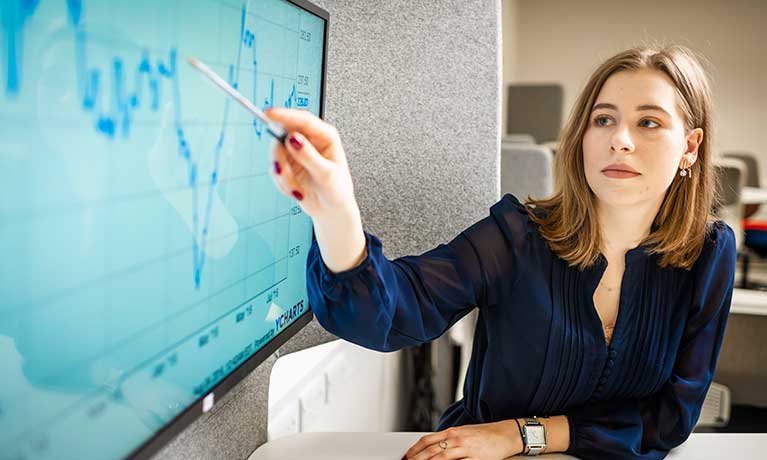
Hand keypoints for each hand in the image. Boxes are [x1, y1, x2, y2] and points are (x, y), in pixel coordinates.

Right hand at [265, 107, 357, 219]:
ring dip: (284, 175)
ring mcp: (297, 152)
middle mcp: (310, 141)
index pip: (303, 120)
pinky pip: (275, 169)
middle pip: (283, 135)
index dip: (285, 115)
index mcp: (325, 136)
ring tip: (296, 189)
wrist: (331, 211)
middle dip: (280, 156)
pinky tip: (296, 191)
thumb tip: (293, 138)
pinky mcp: (287, 165)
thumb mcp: (326, 174)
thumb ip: (308, 156)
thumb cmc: (337, 191)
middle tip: (281, 170)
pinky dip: (283, 183)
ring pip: (276, 154)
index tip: (269, 114)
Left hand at [403, 421, 523, 459]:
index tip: (407, 457)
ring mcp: (466, 448)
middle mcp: (457, 438)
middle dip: (417, 459)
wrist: (506, 434)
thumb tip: (434, 447)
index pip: (427, 440)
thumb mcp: (464, 433)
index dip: (414, 450)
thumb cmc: (486, 434)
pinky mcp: (476, 458)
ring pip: (441, 457)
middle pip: (431, 450)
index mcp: (452, 432)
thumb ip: (449, 440)